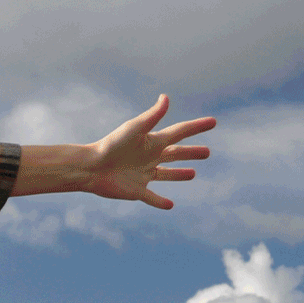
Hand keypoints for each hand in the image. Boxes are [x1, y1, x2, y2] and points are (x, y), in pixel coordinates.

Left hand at [85, 94, 213, 210]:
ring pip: (167, 174)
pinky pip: (151, 197)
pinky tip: (170, 205)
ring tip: (193, 174)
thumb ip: (152, 116)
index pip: (179, 132)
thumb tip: (166, 97)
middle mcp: (150, 157)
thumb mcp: (135, 129)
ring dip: (179, 174)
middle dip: (191, 153)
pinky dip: (160, 202)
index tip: (213, 122)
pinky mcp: (136, 190)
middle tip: (207, 152)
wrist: (90, 167)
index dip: (196, 127)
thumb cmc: (112, 145)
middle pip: (176, 154)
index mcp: (152, 142)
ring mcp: (144, 174)